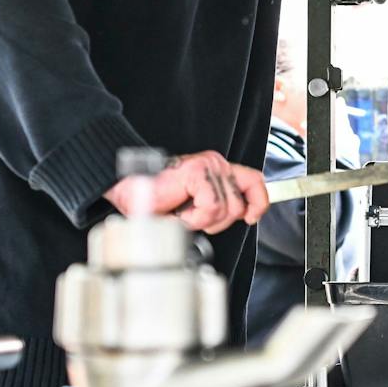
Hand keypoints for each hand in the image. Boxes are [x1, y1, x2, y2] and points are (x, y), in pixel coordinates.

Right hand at [104, 150, 268, 233]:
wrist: (129, 192)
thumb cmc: (156, 200)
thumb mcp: (197, 207)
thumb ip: (219, 206)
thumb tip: (243, 216)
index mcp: (218, 170)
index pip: (254, 181)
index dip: (258, 202)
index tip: (250, 217)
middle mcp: (216, 164)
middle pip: (238, 206)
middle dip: (215, 222)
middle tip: (191, 217)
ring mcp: (208, 165)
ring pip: (225, 210)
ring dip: (200, 221)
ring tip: (181, 212)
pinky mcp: (198, 171)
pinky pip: (211, 207)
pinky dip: (193, 218)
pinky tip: (178, 212)